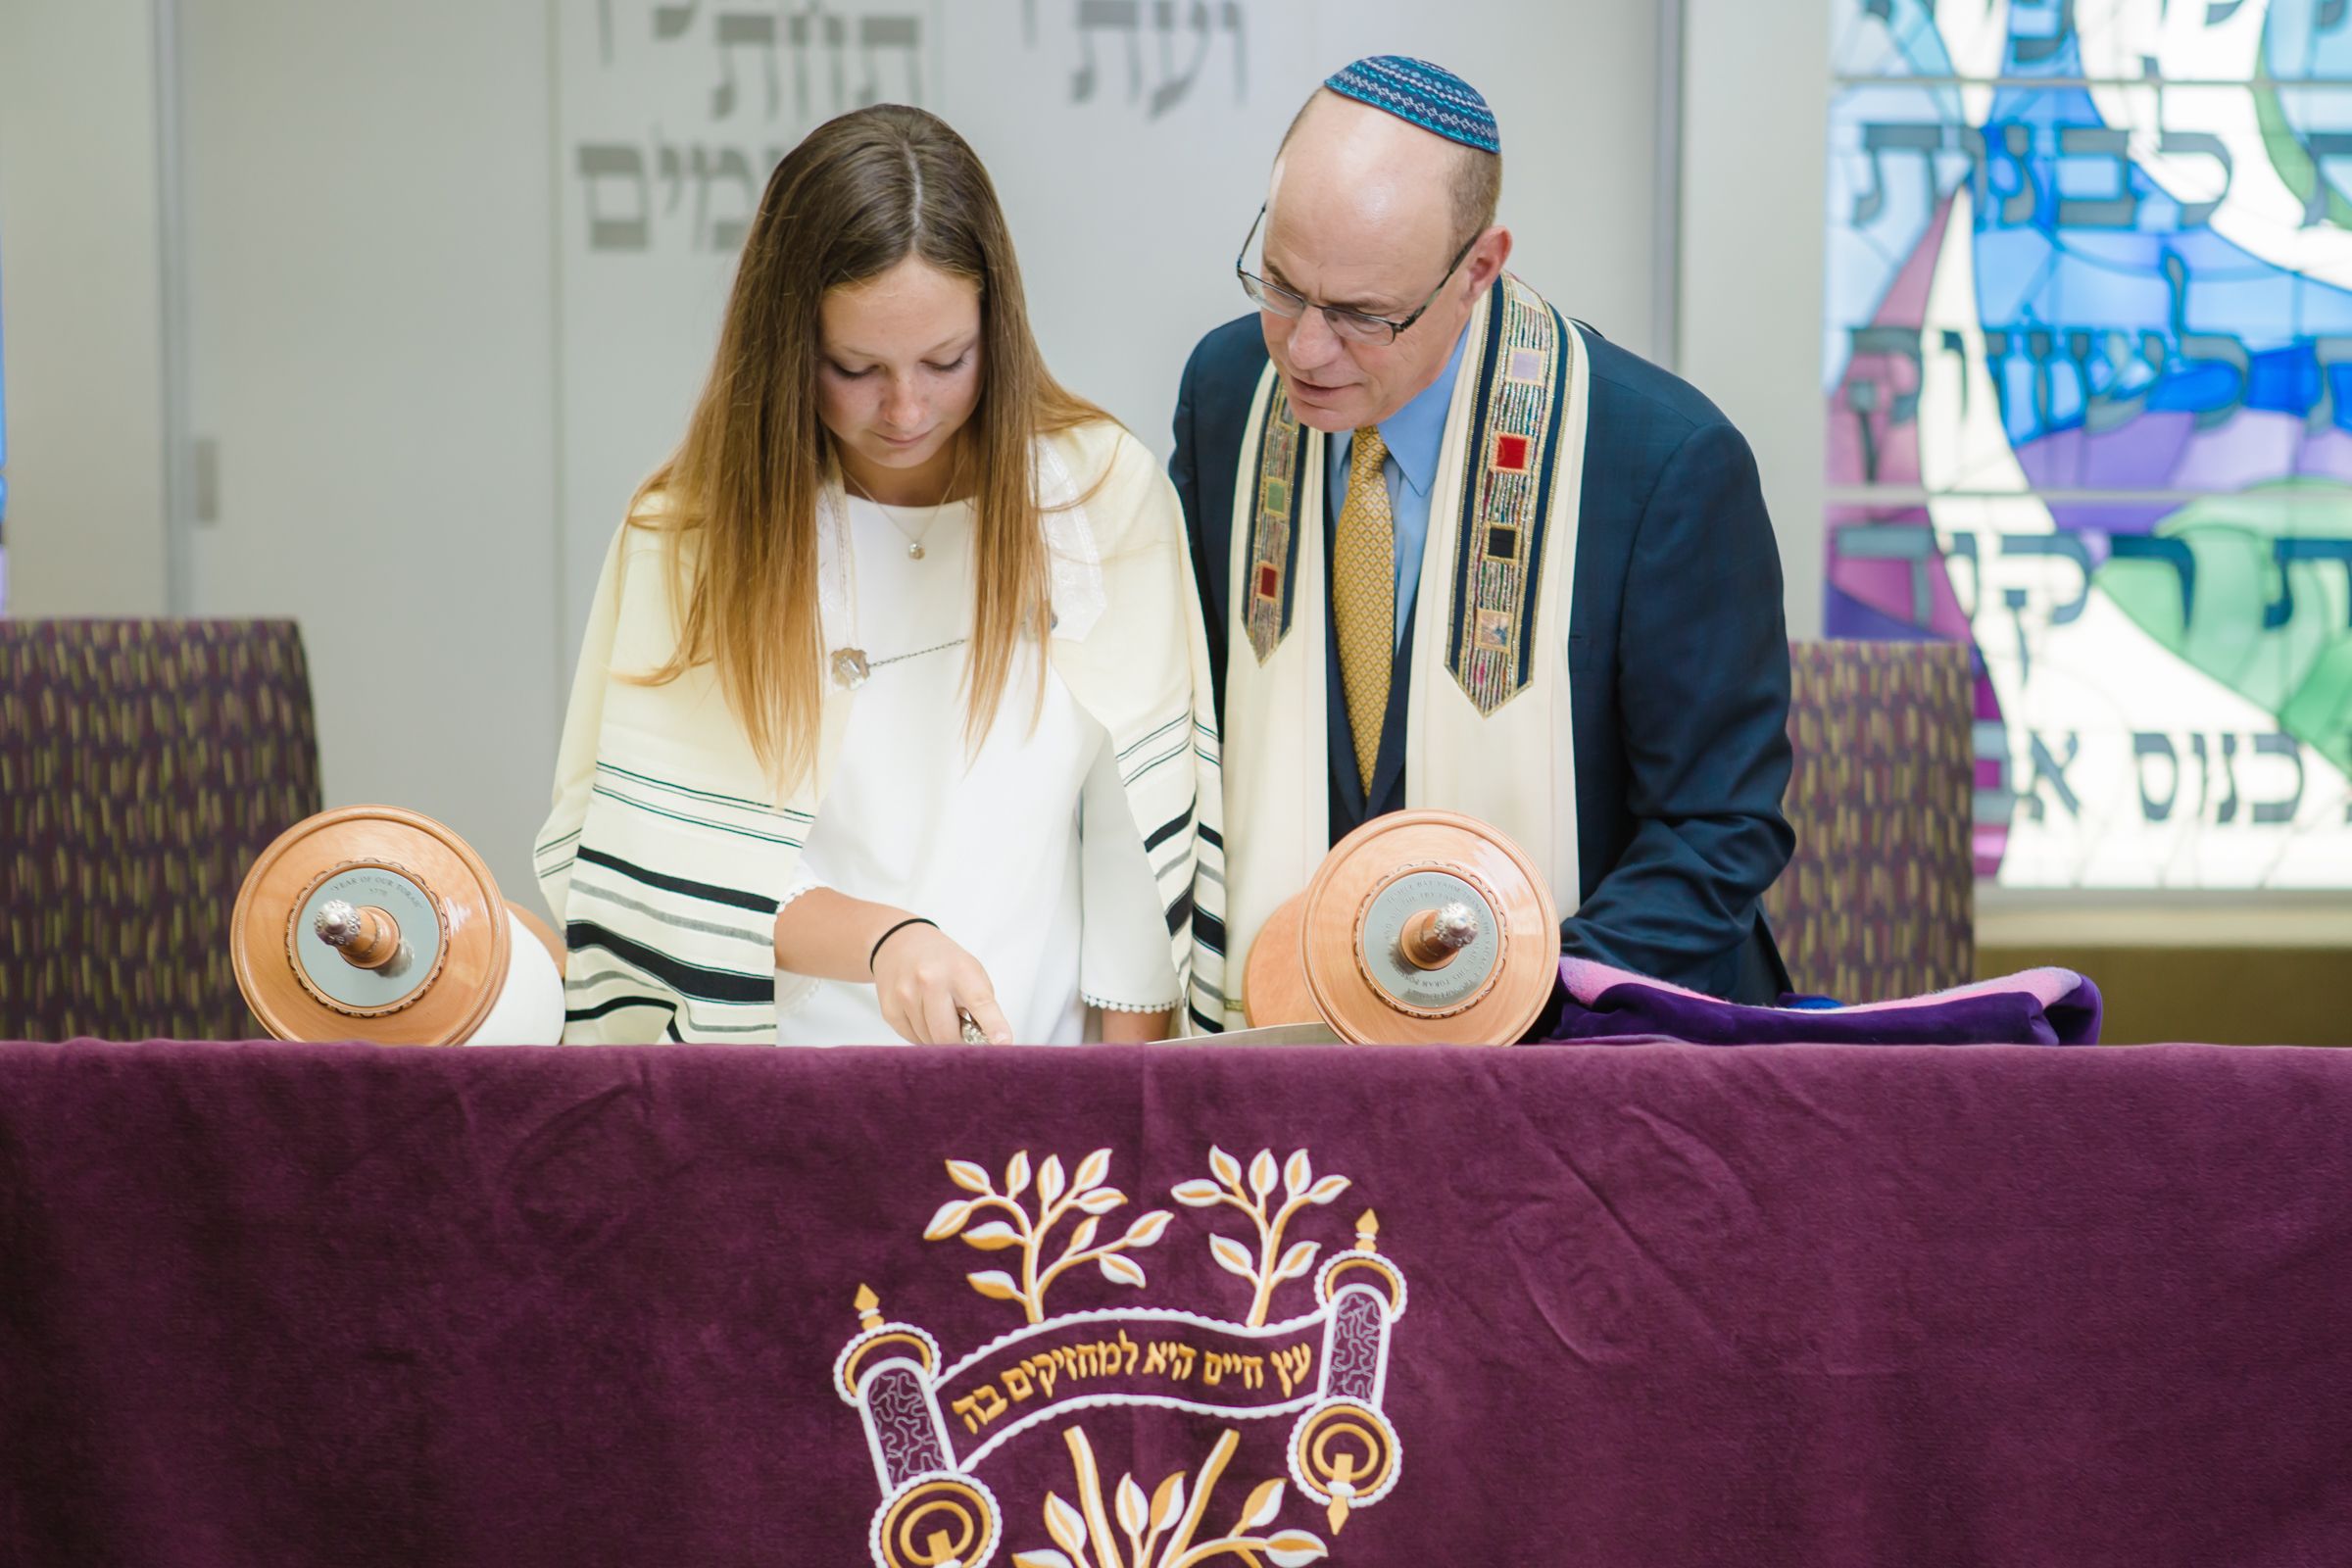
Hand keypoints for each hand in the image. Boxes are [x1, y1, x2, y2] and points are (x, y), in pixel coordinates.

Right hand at [870, 923, 1013, 1044]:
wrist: (899, 943)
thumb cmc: (943, 961)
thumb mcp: (971, 971)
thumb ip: (982, 1005)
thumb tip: (989, 1043)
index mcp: (959, 971)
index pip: (980, 1002)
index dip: (993, 1025)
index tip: (1004, 1043)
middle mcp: (930, 981)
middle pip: (948, 1035)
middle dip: (960, 1044)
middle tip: (965, 1036)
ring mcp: (906, 996)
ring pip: (929, 1041)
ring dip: (940, 1039)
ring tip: (941, 1015)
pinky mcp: (889, 1010)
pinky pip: (912, 1039)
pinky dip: (923, 1036)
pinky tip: (924, 1016)